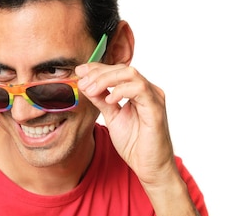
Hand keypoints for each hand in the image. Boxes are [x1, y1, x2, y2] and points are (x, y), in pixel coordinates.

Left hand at [75, 62, 176, 184]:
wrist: (149, 167)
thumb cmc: (135, 144)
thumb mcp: (112, 117)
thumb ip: (101, 100)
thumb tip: (85, 85)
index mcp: (139, 91)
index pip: (118, 70)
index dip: (98, 68)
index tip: (80, 71)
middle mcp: (149, 90)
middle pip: (123, 69)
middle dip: (99, 73)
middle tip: (83, 82)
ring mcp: (154, 98)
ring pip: (131, 74)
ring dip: (107, 79)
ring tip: (92, 90)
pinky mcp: (156, 109)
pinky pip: (139, 89)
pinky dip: (121, 90)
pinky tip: (109, 100)